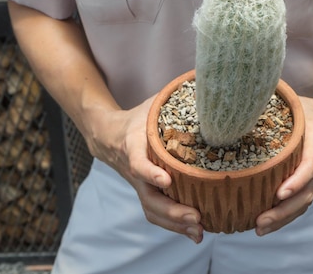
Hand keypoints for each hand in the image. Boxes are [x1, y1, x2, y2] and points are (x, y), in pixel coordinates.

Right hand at [84, 96, 203, 242]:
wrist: (106, 134)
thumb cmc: (136, 117)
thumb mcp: (152, 103)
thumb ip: (175, 95)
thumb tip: (207, 81)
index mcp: (133, 145)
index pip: (138, 162)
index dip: (150, 172)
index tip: (167, 179)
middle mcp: (134, 170)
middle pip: (148, 197)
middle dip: (172, 210)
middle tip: (196, 217)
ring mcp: (139, 184)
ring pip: (152, 210)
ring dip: (175, 224)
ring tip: (199, 232)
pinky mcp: (145, 192)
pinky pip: (156, 213)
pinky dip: (174, 225)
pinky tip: (195, 231)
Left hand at [254, 93, 312, 235]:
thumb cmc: (310, 109)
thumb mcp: (296, 102)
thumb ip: (274, 103)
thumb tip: (241, 104)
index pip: (311, 163)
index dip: (297, 180)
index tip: (279, 193)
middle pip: (307, 191)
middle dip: (284, 210)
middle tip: (260, 220)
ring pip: (304, 201)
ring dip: (283, 218)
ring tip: (259, 228)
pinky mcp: (310, 181)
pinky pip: (300, 202)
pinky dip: (285, 216)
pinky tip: (265, 223)